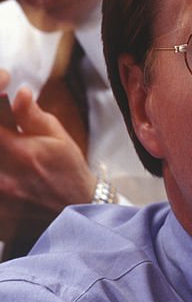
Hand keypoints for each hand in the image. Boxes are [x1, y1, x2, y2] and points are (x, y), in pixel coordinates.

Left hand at [0, 85, 95, 247]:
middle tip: (6, 136)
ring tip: (8, 154)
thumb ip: (31, 115)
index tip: (0, 105)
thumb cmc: (67, 169)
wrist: (74, 209)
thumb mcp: (57, 137)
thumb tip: (19, 92)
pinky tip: (8, 173)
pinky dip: (0, 177)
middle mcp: (3, 174)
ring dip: (0, 156)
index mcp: (20, 151)